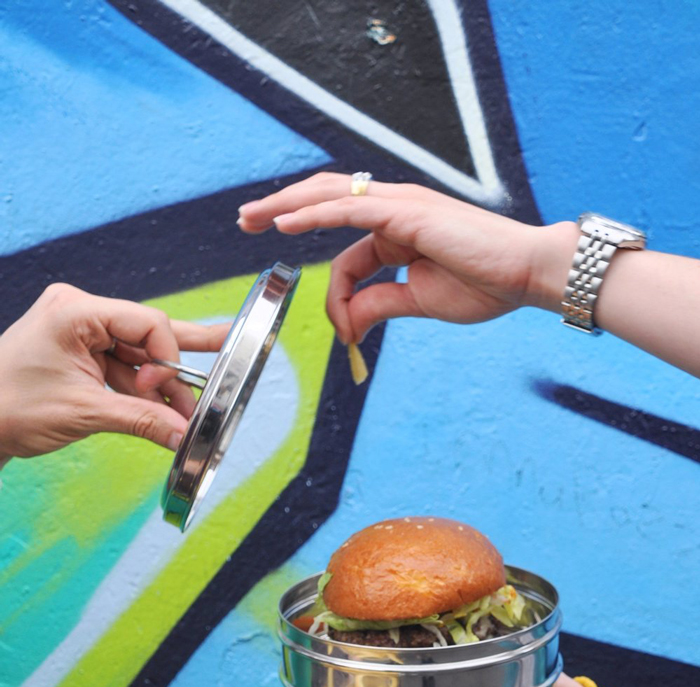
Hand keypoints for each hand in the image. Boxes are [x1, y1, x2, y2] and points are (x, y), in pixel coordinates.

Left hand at [0, 284, 228, 459]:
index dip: (164, 358)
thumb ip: (141, 420)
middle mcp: (80, 313)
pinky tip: (166, 410)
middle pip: (147, 331)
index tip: (160, 393)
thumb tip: (184, 434)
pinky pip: (121, 368)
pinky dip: (141, 391)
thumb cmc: (10, 408)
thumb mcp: (83, 413)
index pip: (146, 322)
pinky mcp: (78, 353)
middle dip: (184, 352)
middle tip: (231, 346)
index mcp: (75, 311)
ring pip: (138, 354)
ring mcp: (79, 332)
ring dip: (161, 386)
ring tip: (193, 408)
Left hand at [238, 172, 577, 342]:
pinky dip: (311, 213)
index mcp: (400, 230)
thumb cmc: (486, 284)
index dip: (337, 295)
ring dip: (284, 204)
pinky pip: (347, 209)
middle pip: (324, 201)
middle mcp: (395, 208)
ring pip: (328, 197)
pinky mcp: (406, 211)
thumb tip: (349, 321)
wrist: (528, 273)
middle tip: (245, 220)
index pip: (347, 253)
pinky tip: (282, 221)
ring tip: (249, 216)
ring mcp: (400, 205)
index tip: (346, 330)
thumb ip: (380, 304)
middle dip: (281, 208)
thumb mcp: (419, 301)